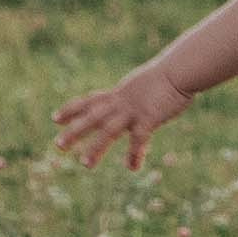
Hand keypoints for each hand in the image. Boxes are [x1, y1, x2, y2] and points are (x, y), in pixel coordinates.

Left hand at [53, 57, 192, 172]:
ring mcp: (134, 110)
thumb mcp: (146, 83)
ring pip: (109, 130)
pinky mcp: (149, 117)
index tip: (55, 119)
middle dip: (75, 131)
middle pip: (92, 117)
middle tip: (58, 145)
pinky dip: (134, 154)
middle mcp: (121, 102)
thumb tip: (139, 96)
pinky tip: (133, 168)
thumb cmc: (171, 73)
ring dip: (96, 147)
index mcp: (119, 93)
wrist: (182, 69)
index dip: (72, 110)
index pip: (90, 101)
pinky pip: (139, 139)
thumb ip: (138, 93)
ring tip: (85, 164)